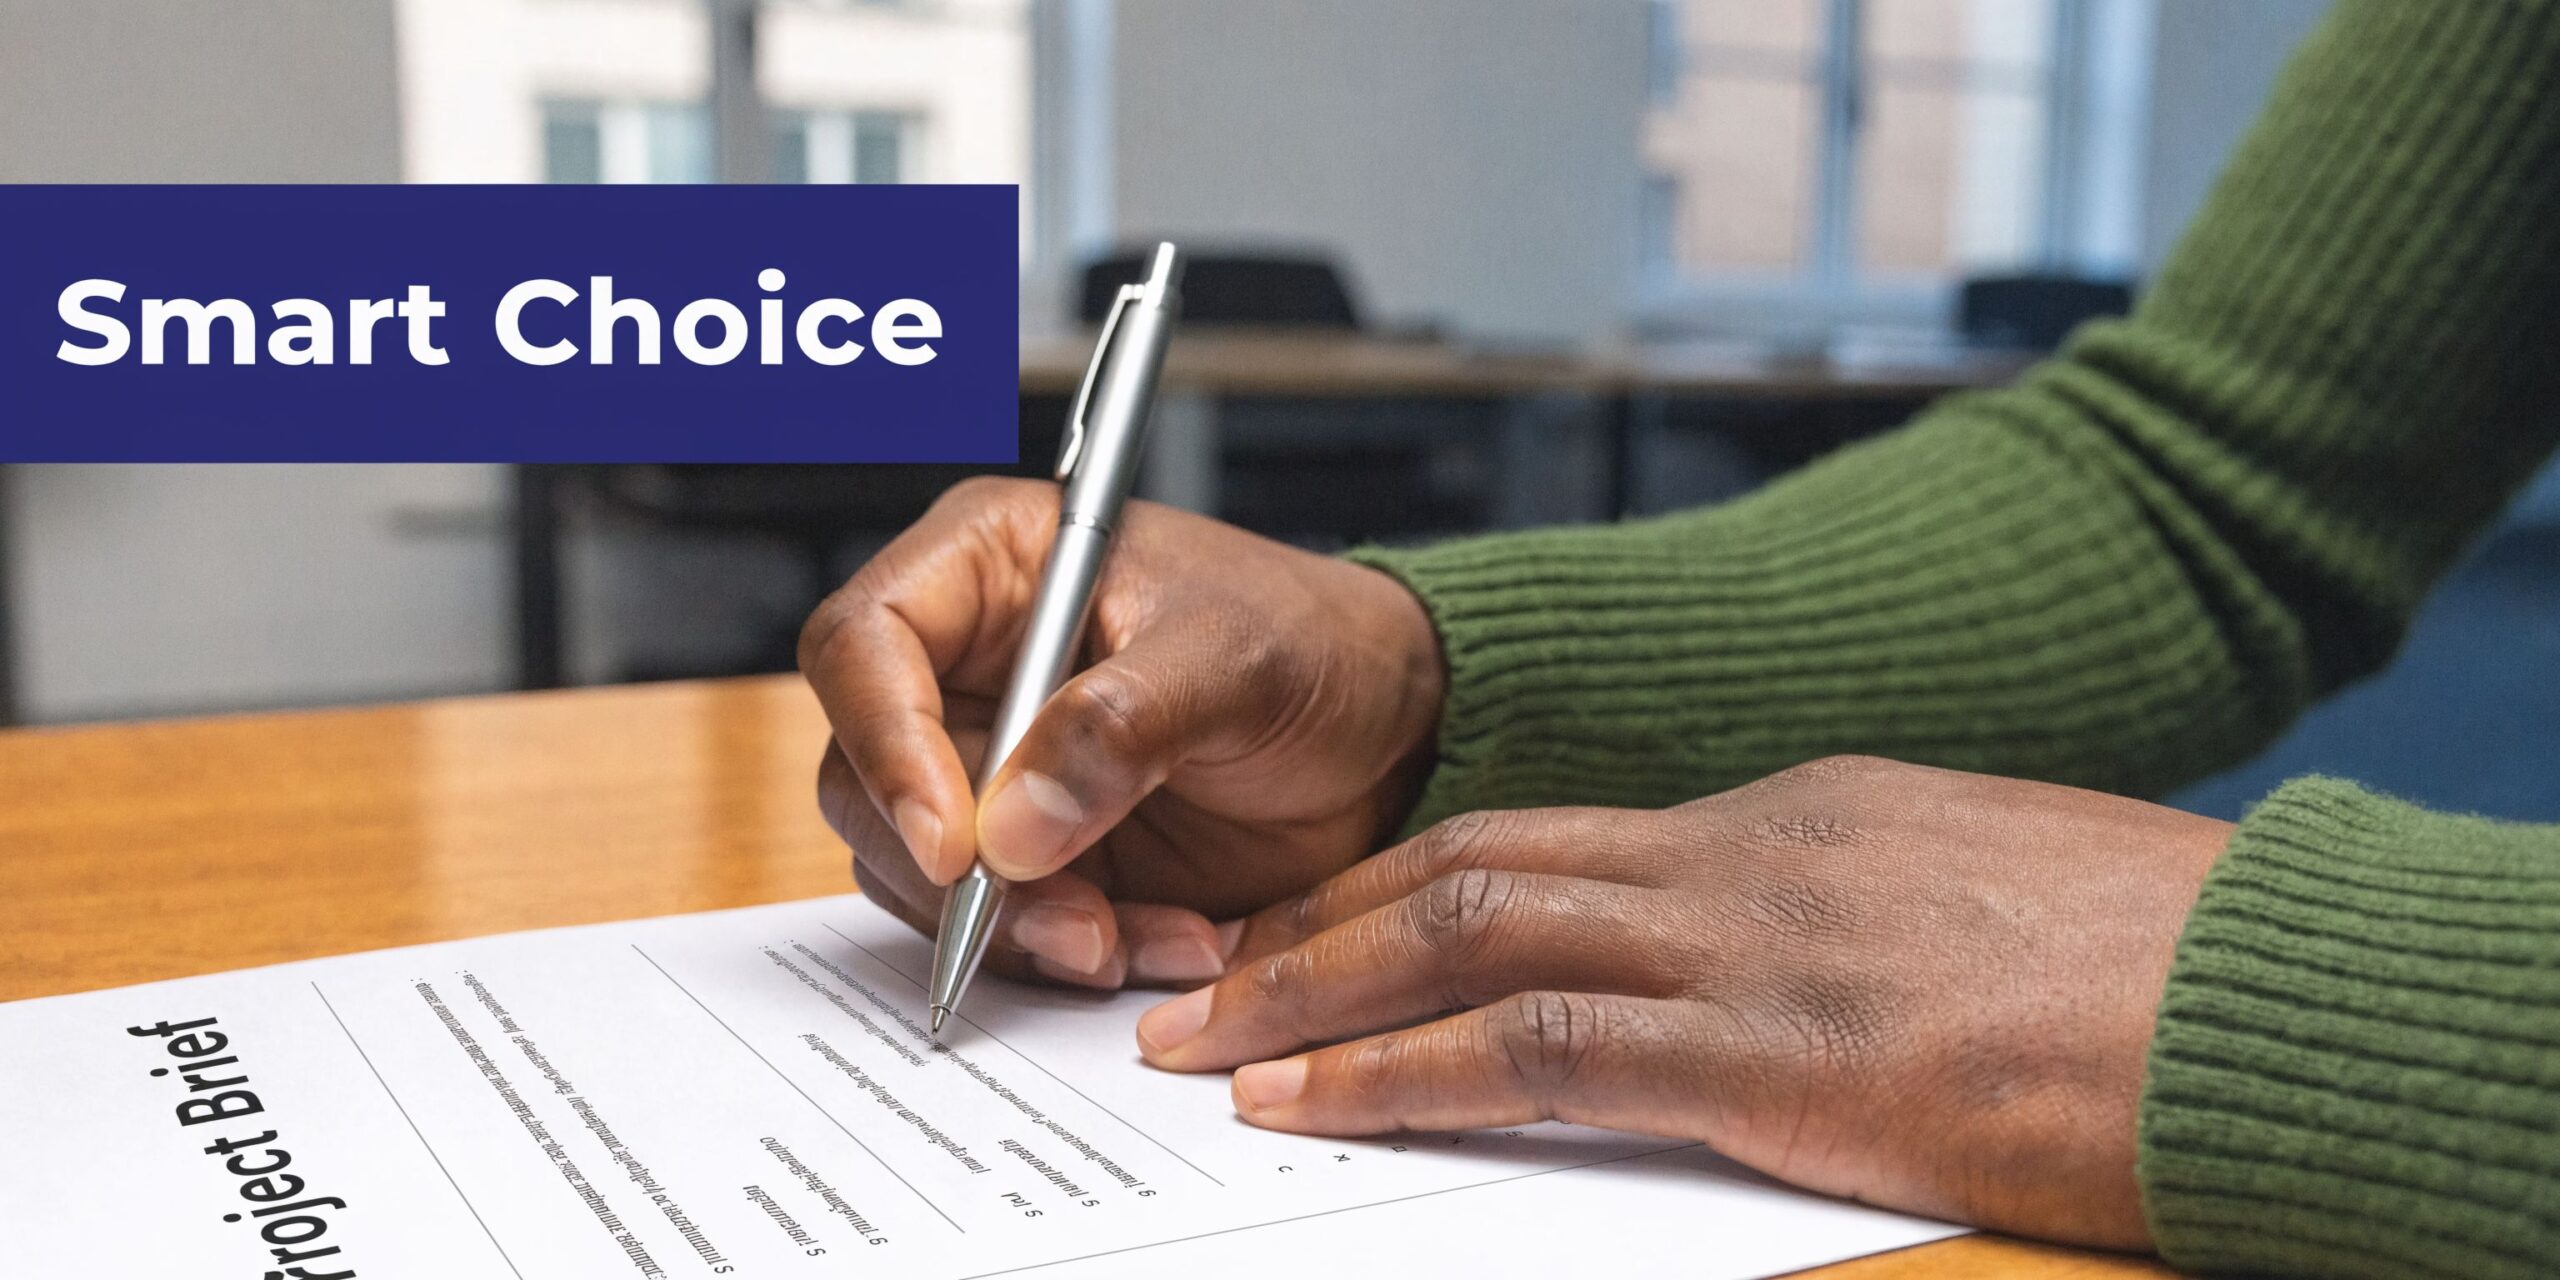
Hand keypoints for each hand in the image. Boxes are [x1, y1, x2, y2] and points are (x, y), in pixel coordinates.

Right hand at [798, 476, 1444, 988]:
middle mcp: (968, 670)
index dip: (884, 744)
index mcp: (993, 569)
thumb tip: (1011, 824)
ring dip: (1017, 928)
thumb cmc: (1316, 647)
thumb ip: (1123, 724)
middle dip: (953, 872)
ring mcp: (992, 770)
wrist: (1391, 736)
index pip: (862, 644)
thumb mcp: (1237, 660)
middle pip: (864, 778)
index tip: (954, 845)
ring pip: (918, 873)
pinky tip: (1168, 942)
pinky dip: (1071, 954)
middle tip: (1065, 917)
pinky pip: (1000, 927)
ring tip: (1133, 939)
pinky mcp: (1033, 858)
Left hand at [1134, 757, 2232, 1248]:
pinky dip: (1403, 1072)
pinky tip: (1317, 1102)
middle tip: (1204, 981)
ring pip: (1471, 938)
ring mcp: (1756, 945)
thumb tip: (1762, 958)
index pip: (1543, 838)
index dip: (1401, 886)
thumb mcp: (1970, 899)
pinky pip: (1541, 1053)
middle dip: (1317, 927)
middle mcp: (1747, 854)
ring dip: (1317, 994)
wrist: (2280, 994)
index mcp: (1792, 815)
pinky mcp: (1784, 1054)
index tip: (1315, 930)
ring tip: (1208, 1049)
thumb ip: (1841, 913)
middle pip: (1471, 865)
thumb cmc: (2152, 961)